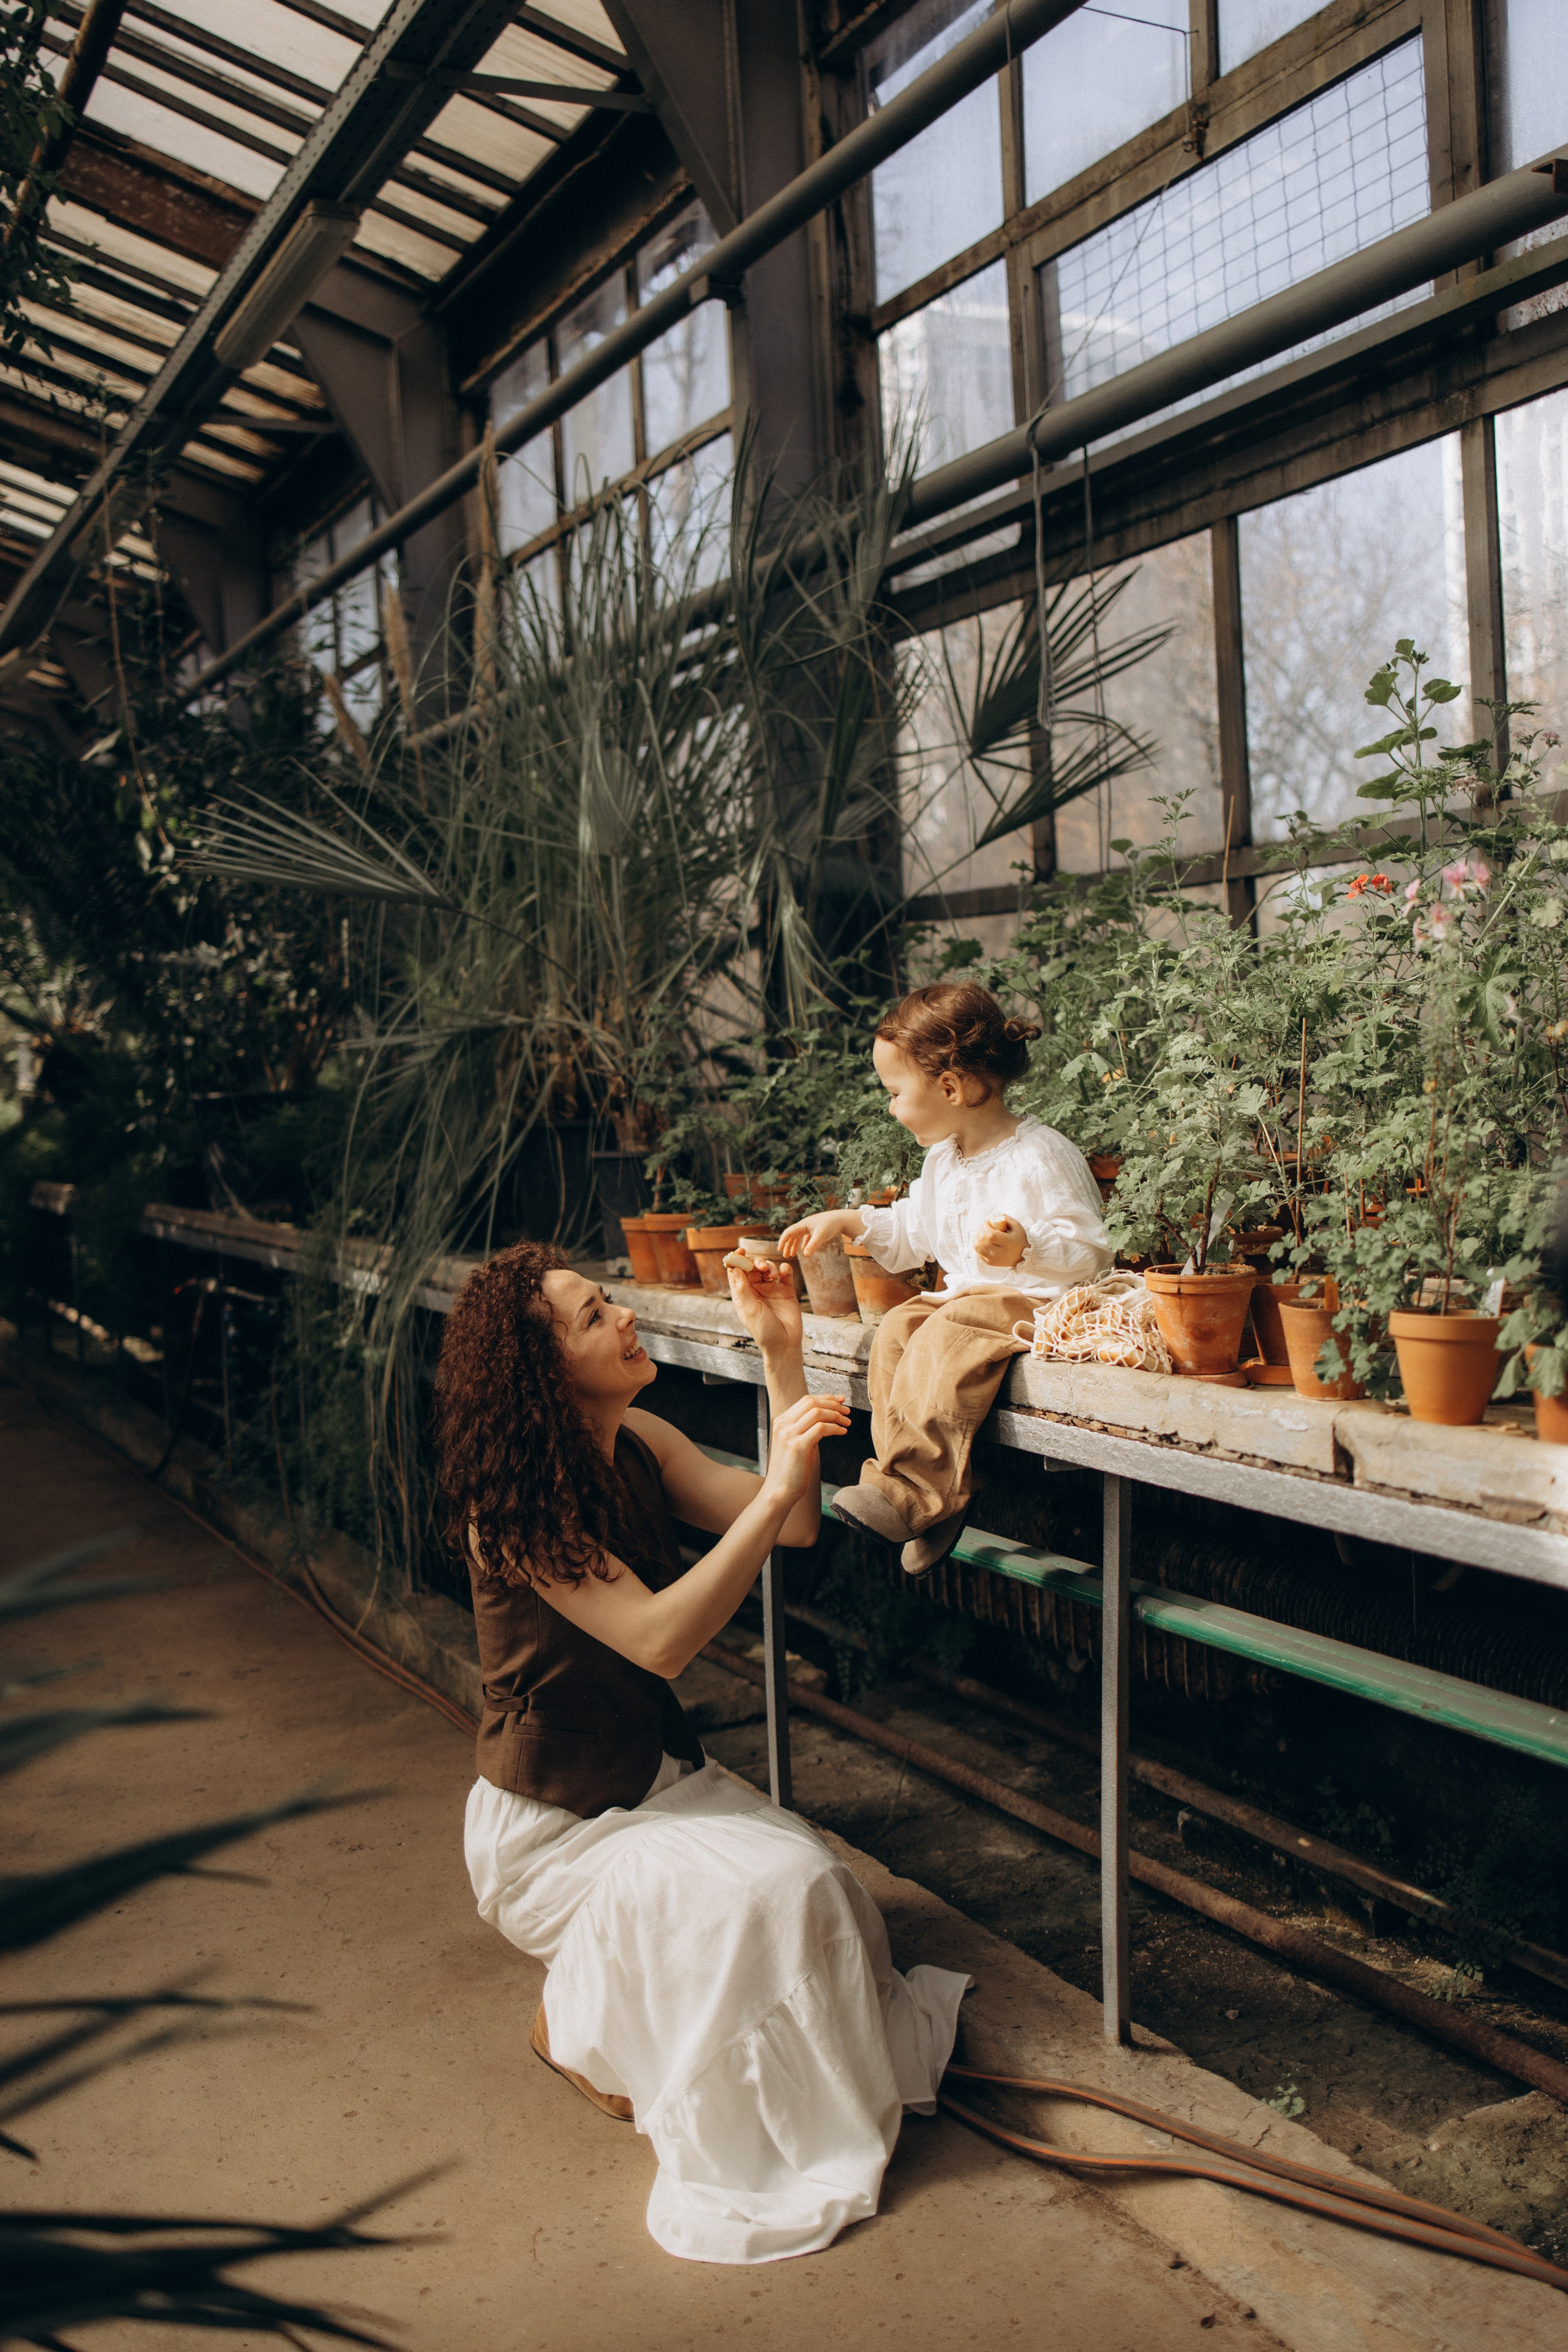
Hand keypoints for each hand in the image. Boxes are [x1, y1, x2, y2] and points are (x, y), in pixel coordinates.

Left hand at [726, 1255, 802, 1354]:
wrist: (785, 1344)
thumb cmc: (764, 1331)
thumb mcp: (750, 1310)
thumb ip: (743, 1289)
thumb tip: (734, 1269)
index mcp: (743, 1295)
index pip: (736, 1273)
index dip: (736, 1261)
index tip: (740, 1252)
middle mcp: (756, 1290)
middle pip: (752, 1268)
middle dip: (755, 1262)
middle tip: (760, 1266)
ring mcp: (772, 1289)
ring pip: (768, 1268)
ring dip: (769, 1265)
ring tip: (773, 1274)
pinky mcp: (786, 1290)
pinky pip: (785, 1273)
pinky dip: (784, 1268)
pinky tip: (784, 1272)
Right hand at [761, 1389, 851, 1506]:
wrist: (779, 1491)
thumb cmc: (791, 1469)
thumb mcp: (796, 1443)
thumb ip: (805, 1429)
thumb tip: (826, 1419)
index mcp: (781, 1422)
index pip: (806, 1400)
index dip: (826, 1398)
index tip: (841, 1401)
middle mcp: (783, 1425)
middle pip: (811, 1402)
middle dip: (833, 1404)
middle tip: (847, 1411)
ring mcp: (789, 1435)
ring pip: (817, 1413)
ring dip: (836, 1415)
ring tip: (847, 1423)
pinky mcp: (797, 1446)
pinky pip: (821, 1428)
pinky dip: (835, 1428)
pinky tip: (843, 1432)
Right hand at [778, 1208, 859, 1256]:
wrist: (842, 1219)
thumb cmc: (831, 1225)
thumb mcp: (821, 1236)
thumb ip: (813, 1245)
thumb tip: (805, 1255)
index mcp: (803, 1224)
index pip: (789, 1232)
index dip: (783, 1241)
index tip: (779, 1250)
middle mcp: (805, 1224)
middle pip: (792, 1235)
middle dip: (787, 1245)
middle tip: (785, 1256)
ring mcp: (811, 1226)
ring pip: (798, 1236)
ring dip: (794, 1245)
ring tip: (792, 1255)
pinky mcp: (817, 1229)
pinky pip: (806, 1236)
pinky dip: (803, 1244)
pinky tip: (803, 1250)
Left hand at [974, 1213, 1027, 1267]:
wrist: (1022, 1256)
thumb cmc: (1019, 1239)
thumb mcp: (1017, 1226)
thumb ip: (1006, 1218)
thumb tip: (993, 1216)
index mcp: (1008, 1243)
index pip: (990, 1235)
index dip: (985, 1226)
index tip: (987, 1222)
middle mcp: (1000, 1253)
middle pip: (983, 1240)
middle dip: (980, 1229)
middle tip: (985, 1226)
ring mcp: (993, 1259)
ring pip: (977, 1246)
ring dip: (976, 1237)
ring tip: (981, 1232)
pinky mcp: (990, 1262)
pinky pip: (978, 1252)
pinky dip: (977, 1244)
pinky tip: (982, 1240)